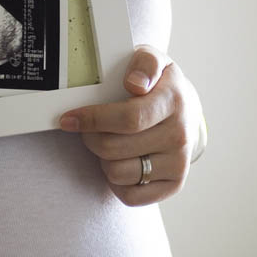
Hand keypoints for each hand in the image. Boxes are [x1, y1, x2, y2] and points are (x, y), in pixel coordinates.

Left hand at [59, 45, 202, 206]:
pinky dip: (116, 181)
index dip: (92, 120)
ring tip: (111, 143)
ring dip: (103, 159)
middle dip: (91, 137)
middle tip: (90, 128)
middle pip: (114, 148)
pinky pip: (129, 196)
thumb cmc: (160, 85)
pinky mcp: (174, 185)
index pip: (128, 119)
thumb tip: (135, 83)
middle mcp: (179, 135)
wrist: (187, 111)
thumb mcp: (153, 60)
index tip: (69, 119)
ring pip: (117, 173)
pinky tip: (121, 161)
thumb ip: (144, 63)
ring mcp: (178, 163)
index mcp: (173, 102)